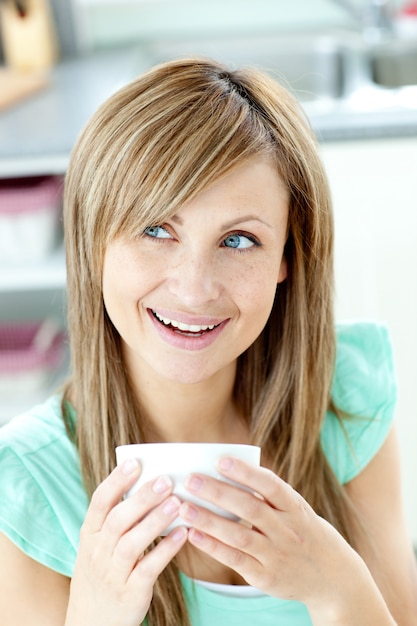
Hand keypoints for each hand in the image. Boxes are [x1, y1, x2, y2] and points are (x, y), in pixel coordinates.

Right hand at [66, 459, 187, 625]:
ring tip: (177, 503)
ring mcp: (113, 574)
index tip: (136, 462)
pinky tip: (183, 534)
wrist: (91, 624)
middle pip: (117, 520)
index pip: (99, 502)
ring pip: (131, 543)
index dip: (116, 481)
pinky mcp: (130, 593)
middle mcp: (98, 552)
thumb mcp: (99, 545)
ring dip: (154, 521)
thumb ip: (117, 517)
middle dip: (141, 498)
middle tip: (166, 479)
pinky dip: (165, 551)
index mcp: (90, 534)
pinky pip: (148, 569)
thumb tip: (148, 482)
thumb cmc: (102, 573)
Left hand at [179, 457, 371, 619]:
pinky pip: (236, 560)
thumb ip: (270, 496)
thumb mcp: (299, 510)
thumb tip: (230, 472)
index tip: (220, 460)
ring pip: (239, 536)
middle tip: (191, 480)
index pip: (271, 486)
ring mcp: (277, 555)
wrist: (334, 579)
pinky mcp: (266, 578)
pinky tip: (193, 535)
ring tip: (184, 508)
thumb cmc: (306, 533)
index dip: (246, 472)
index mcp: (296, 508)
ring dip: (209, 520)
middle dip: (218, 492)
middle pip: (250, 508)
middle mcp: (288, 531)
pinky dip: (213, 547)